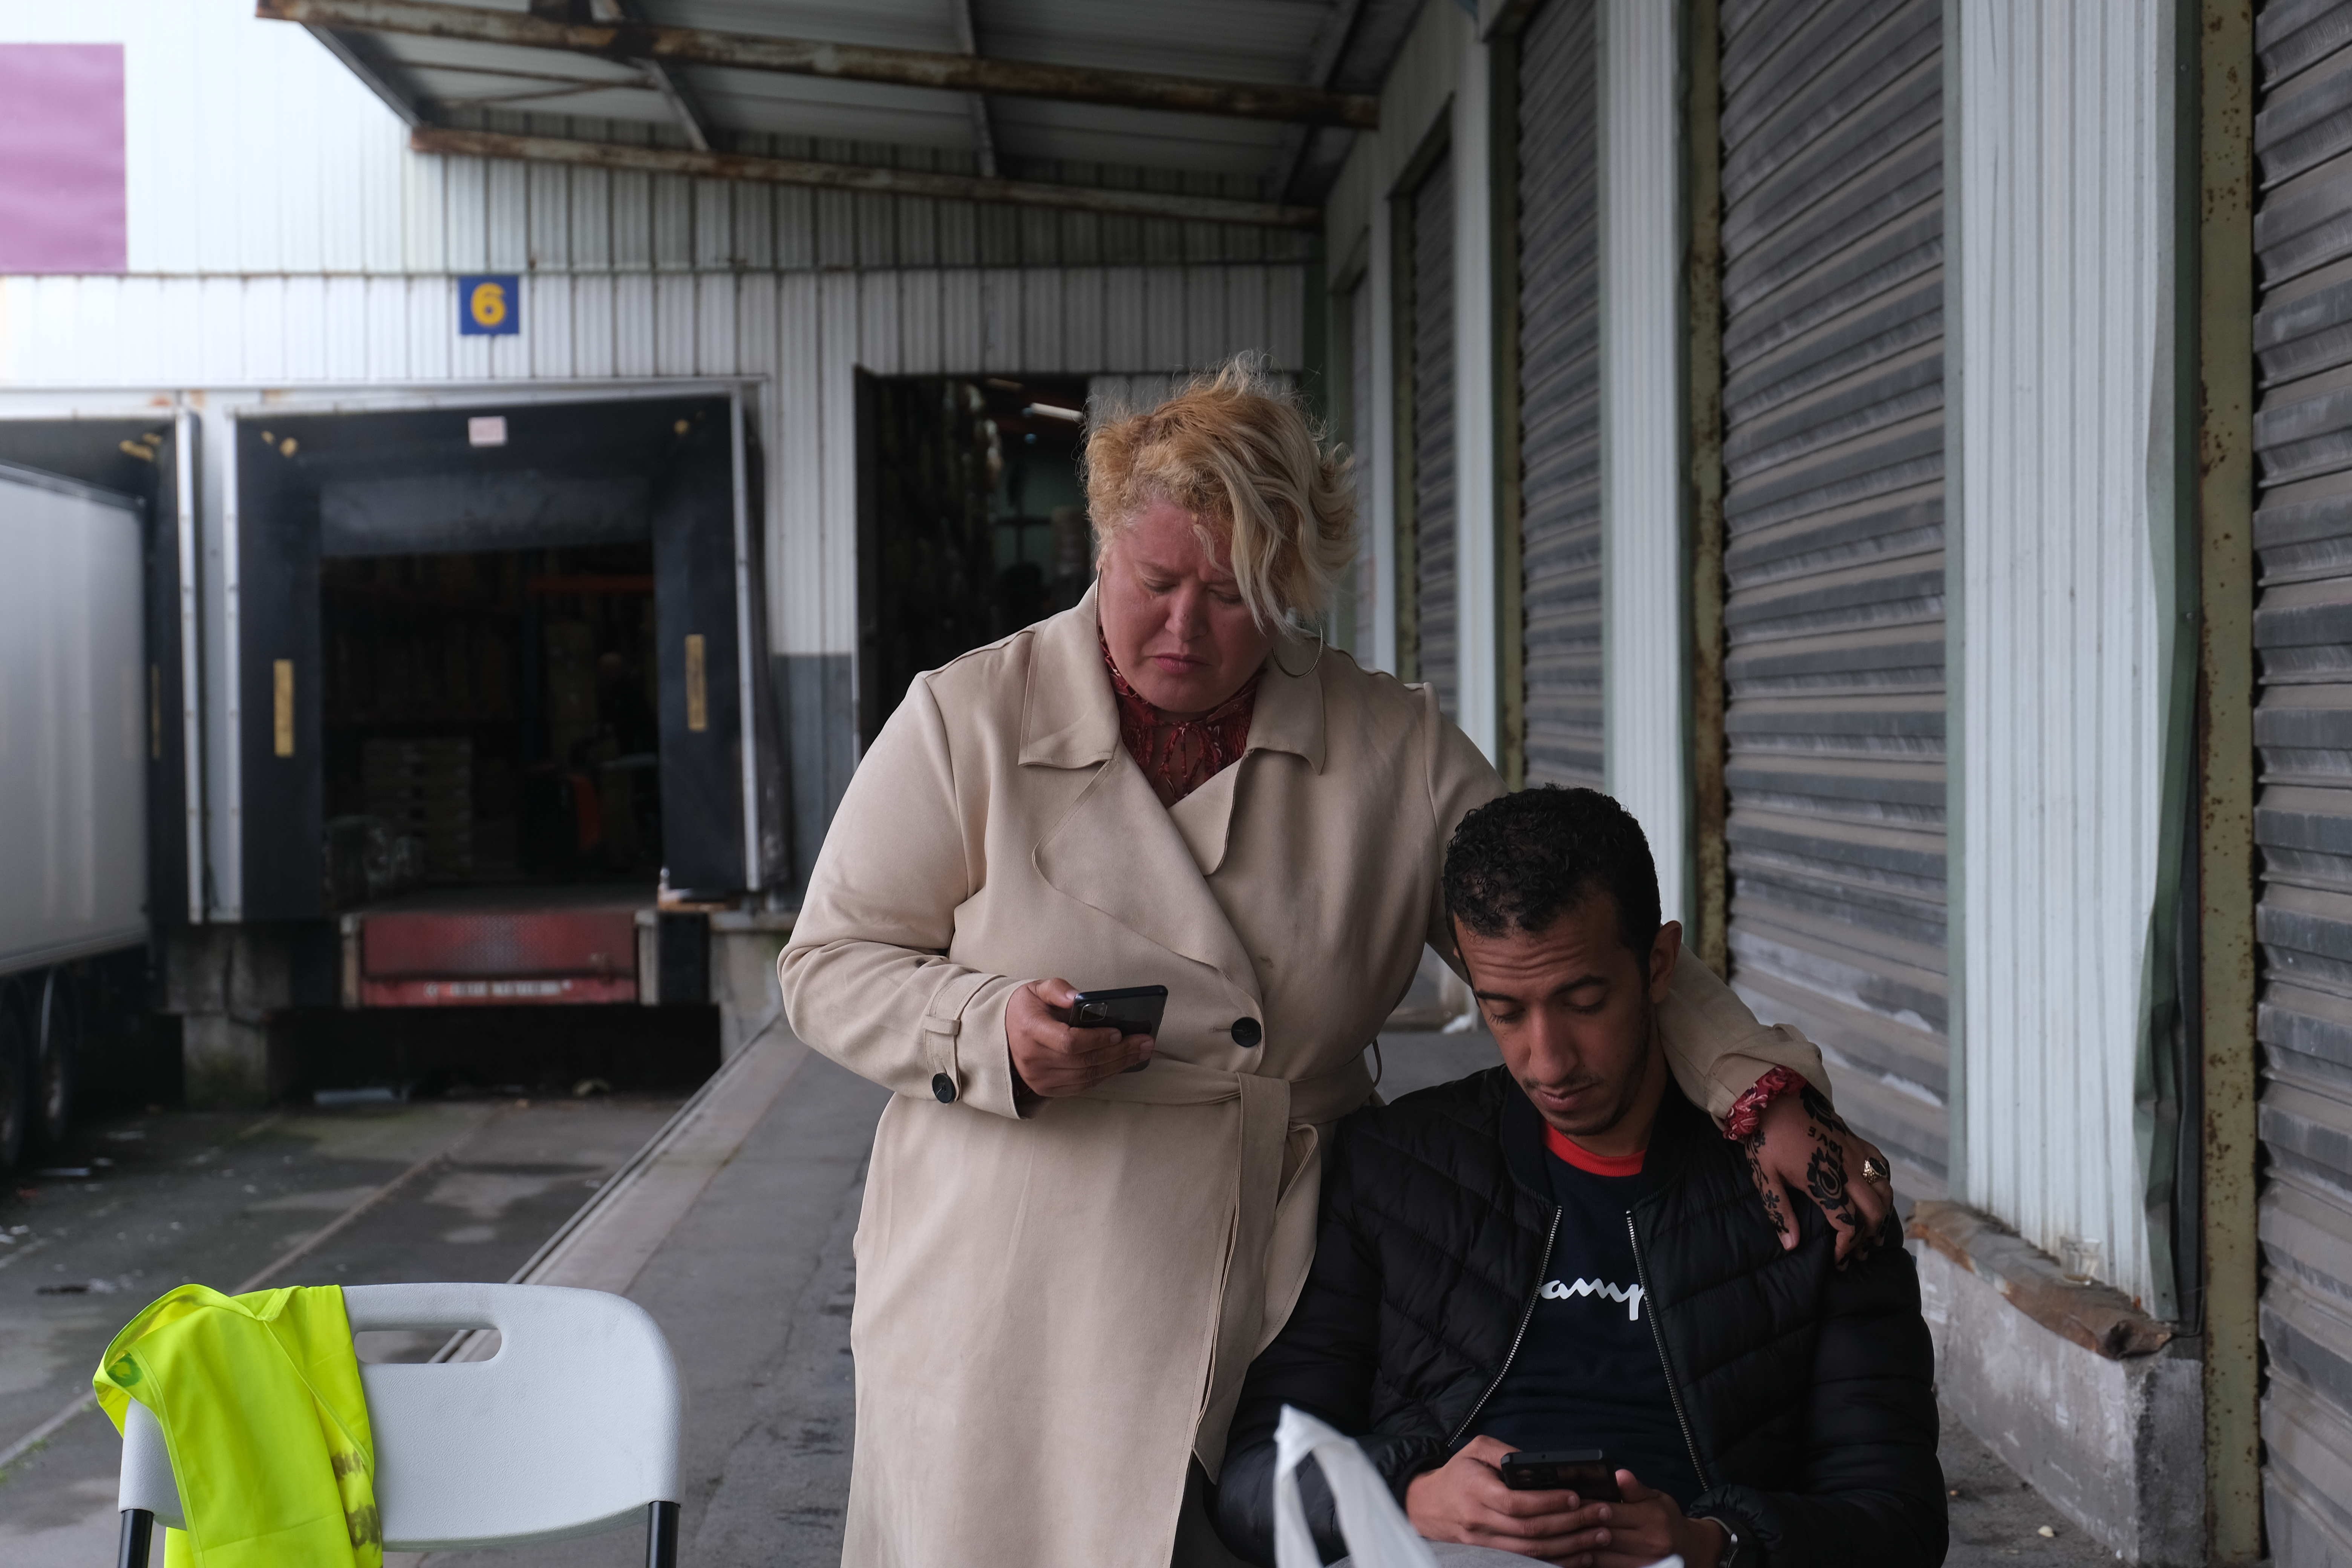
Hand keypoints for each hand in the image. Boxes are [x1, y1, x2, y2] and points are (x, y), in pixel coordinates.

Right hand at [1004, 978, 1151, 1101]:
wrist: (1002, 1035)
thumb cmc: (1026, 1009)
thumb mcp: (1036, 989)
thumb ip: (1057, 989)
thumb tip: (1079, 997)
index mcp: (1030, 1030)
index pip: (1068, 1041)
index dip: (1096, 1039)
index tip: (1118, 1032)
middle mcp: (1033, 1059)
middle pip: (1083, 1061)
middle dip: (1119, 1053)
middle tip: (1145, 1042)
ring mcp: (1040, 1078)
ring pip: (1086, 1076)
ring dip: (1118, 1065)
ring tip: (1141, 1052)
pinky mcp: (1047, 1089)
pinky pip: (1082, 1085)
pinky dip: (1105, 1075)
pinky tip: (1122, 1063)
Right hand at [1403, 1436, 1610, 1561]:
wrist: (1426, 1506)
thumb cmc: (1457, 1473)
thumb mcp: (1475, 1449)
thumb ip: (1505, 1453)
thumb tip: (1538, 1465)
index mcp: (1476, 1491)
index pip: (1516, 1503)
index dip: (1548, 1502)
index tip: (1575, 1496)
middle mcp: (1480, 1521)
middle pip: (1531, 1531)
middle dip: (1571, 1523)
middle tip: (1603, 1515)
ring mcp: (1485, 1543)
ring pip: (1533, 1552)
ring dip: (1571, 1546)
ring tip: (1600, 1536)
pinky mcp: (1492, 1557)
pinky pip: (1528, 1563)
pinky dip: (1558, 1562)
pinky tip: (1582, 1556)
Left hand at [1559, 1471, 1726, 1567]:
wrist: (1689, 1549)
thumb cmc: (1667, 1519)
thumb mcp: (1657, 1498)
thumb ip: (1635, 1489)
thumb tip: (1618, 1475)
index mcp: (1651, 1519)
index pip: (1609, 1512)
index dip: (1586, 1507)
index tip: (1568, 1503)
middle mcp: (1648, 1543)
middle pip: (1603, 1536)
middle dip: (1578, 1527)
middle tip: (1557, 1520)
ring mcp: (1643, 1563)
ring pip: (1602, 1557)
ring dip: (1579, 1547)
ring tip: (1560, 1538)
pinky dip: (1590, 1562)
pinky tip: (1576, 1554)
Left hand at [1745, 1081, 1893, 1263]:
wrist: (1774, 1097)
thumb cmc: (1766, 1139)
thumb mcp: (1764, 1177)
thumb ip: (1780, 1212)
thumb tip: (1791, 1246)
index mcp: (1823, 1182)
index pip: (1847, 1223)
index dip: (1847, 1246)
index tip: (1839, 1259)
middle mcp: (1846, 1170)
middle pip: (1873, 1211)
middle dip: (1869, 1236)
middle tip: (1858, 1253)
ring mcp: (1855, 1154)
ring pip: (1884, 1190)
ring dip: (1882, 1214)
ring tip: (1874, 1233)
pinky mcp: (1857, 1141)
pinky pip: (1881, 1166)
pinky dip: (1884, 1185)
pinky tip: (1877, 1194)